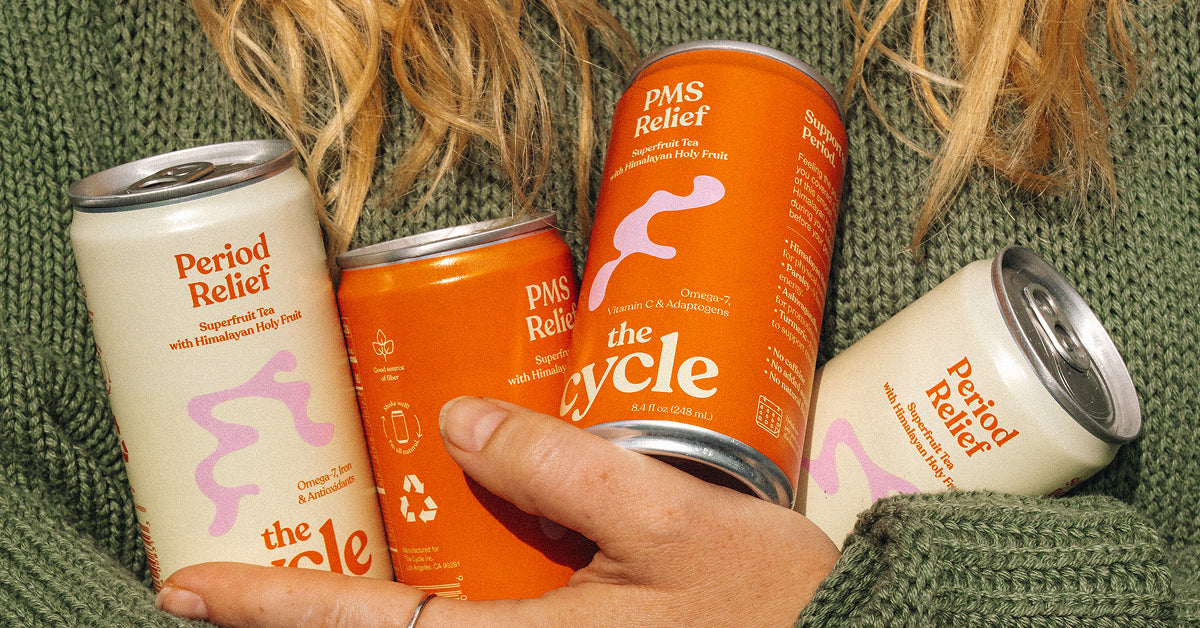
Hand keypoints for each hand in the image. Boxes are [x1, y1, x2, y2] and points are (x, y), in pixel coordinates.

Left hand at [156, 397, 839, 626]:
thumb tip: (460, 418)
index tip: (187, 584)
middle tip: (236, 560)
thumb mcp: (674, 521)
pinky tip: (429, 563)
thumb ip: (562, 468)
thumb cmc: (774, 610)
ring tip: (312, 552)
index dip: (269, 607)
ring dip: (359, 613)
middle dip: (297, 614)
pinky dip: (422, 613)